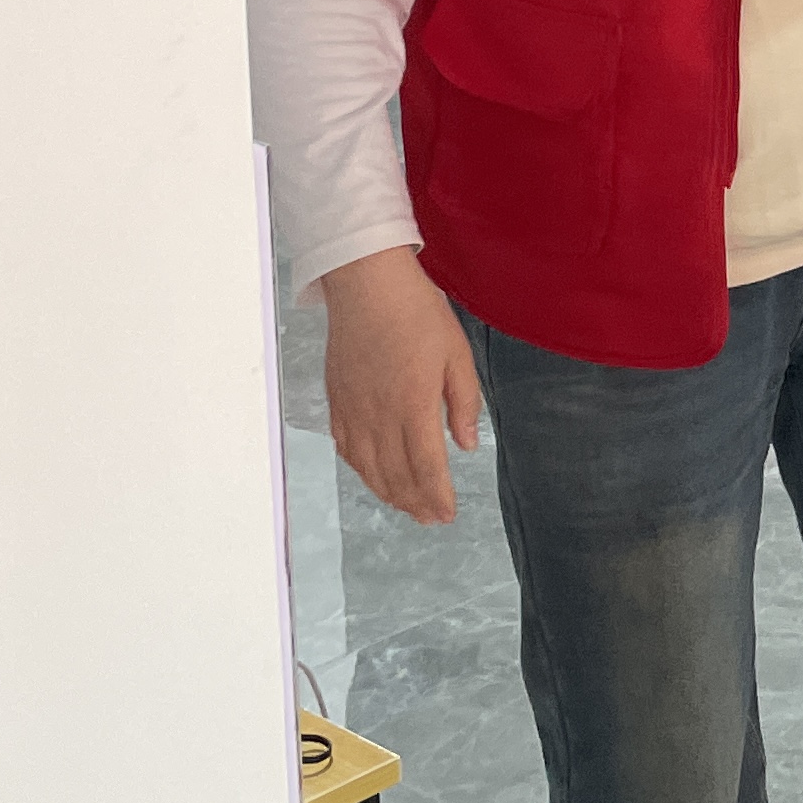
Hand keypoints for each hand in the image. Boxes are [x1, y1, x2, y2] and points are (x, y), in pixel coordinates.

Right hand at [318, 247, 481, 525]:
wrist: (366, 283)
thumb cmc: (416, 312)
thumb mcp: (456, 353)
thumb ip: (463, 402)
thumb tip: (465, 445)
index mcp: (413, 404)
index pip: (425, 467)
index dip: (436, 496)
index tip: (447, 514)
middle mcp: (379, 415)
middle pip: (395, 475)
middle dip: (415, 503)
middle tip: (432, 518)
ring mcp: (354, 410)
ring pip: (368, 468)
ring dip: (389, 493)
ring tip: (408, 507)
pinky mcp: (337, 401)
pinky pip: (347, 448)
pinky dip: (362, 471)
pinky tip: (374, 477)